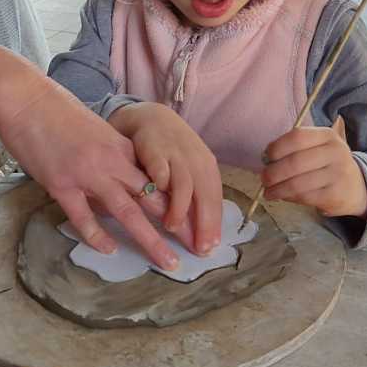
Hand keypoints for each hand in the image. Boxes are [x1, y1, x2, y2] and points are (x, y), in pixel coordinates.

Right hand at [0, 76, 180, 272]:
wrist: (26, 98)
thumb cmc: (57, 112)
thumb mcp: (95, 132)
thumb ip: (110, 157)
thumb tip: (118, 183)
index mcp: (122, 148)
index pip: (157, 181)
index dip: (177, 204)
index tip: (191, 223)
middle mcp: (112, 162)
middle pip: (152, 199)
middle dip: (176, 226)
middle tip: (194, 249)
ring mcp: (88, 174)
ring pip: (127, 212)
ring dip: (150, 239)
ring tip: (167, 261)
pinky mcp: (61, 184)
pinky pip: (84, 216)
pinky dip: (97, 236)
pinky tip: (108, 250)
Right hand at [109, 103, 222, 253]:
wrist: (151, 118)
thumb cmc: (173, 153)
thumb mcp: (189, 172)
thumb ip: (194, 199)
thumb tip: (202, 235)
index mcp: (207, 167)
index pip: (215, 200)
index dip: (213, 225)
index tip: (210, 247)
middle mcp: (196, 161)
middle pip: (204, 196)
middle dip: (203, 224)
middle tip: (197, 248)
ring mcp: (176, 155)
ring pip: (184, 186)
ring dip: (179, 209)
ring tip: (171, 228)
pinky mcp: (154, 150)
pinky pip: (160, 172)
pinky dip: (160, 187)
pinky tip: (155, 203)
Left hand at [261, 116, 366, 219]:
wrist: (358, 187)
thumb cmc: (329, 165)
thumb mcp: (319, 148)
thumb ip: (295, 149)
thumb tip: (266, 161)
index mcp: (328, 135)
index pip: (297, 137)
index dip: (277, 147)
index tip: (266, 157)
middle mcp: (336, 152)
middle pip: (295, 162)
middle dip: (273, 172)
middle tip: (264, 178)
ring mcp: (337, 174)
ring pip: (297, 183)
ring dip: (277, 189)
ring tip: (268, 192)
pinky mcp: (335, 195)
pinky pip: (304, 197)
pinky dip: (288, 197)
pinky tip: (281, 196)